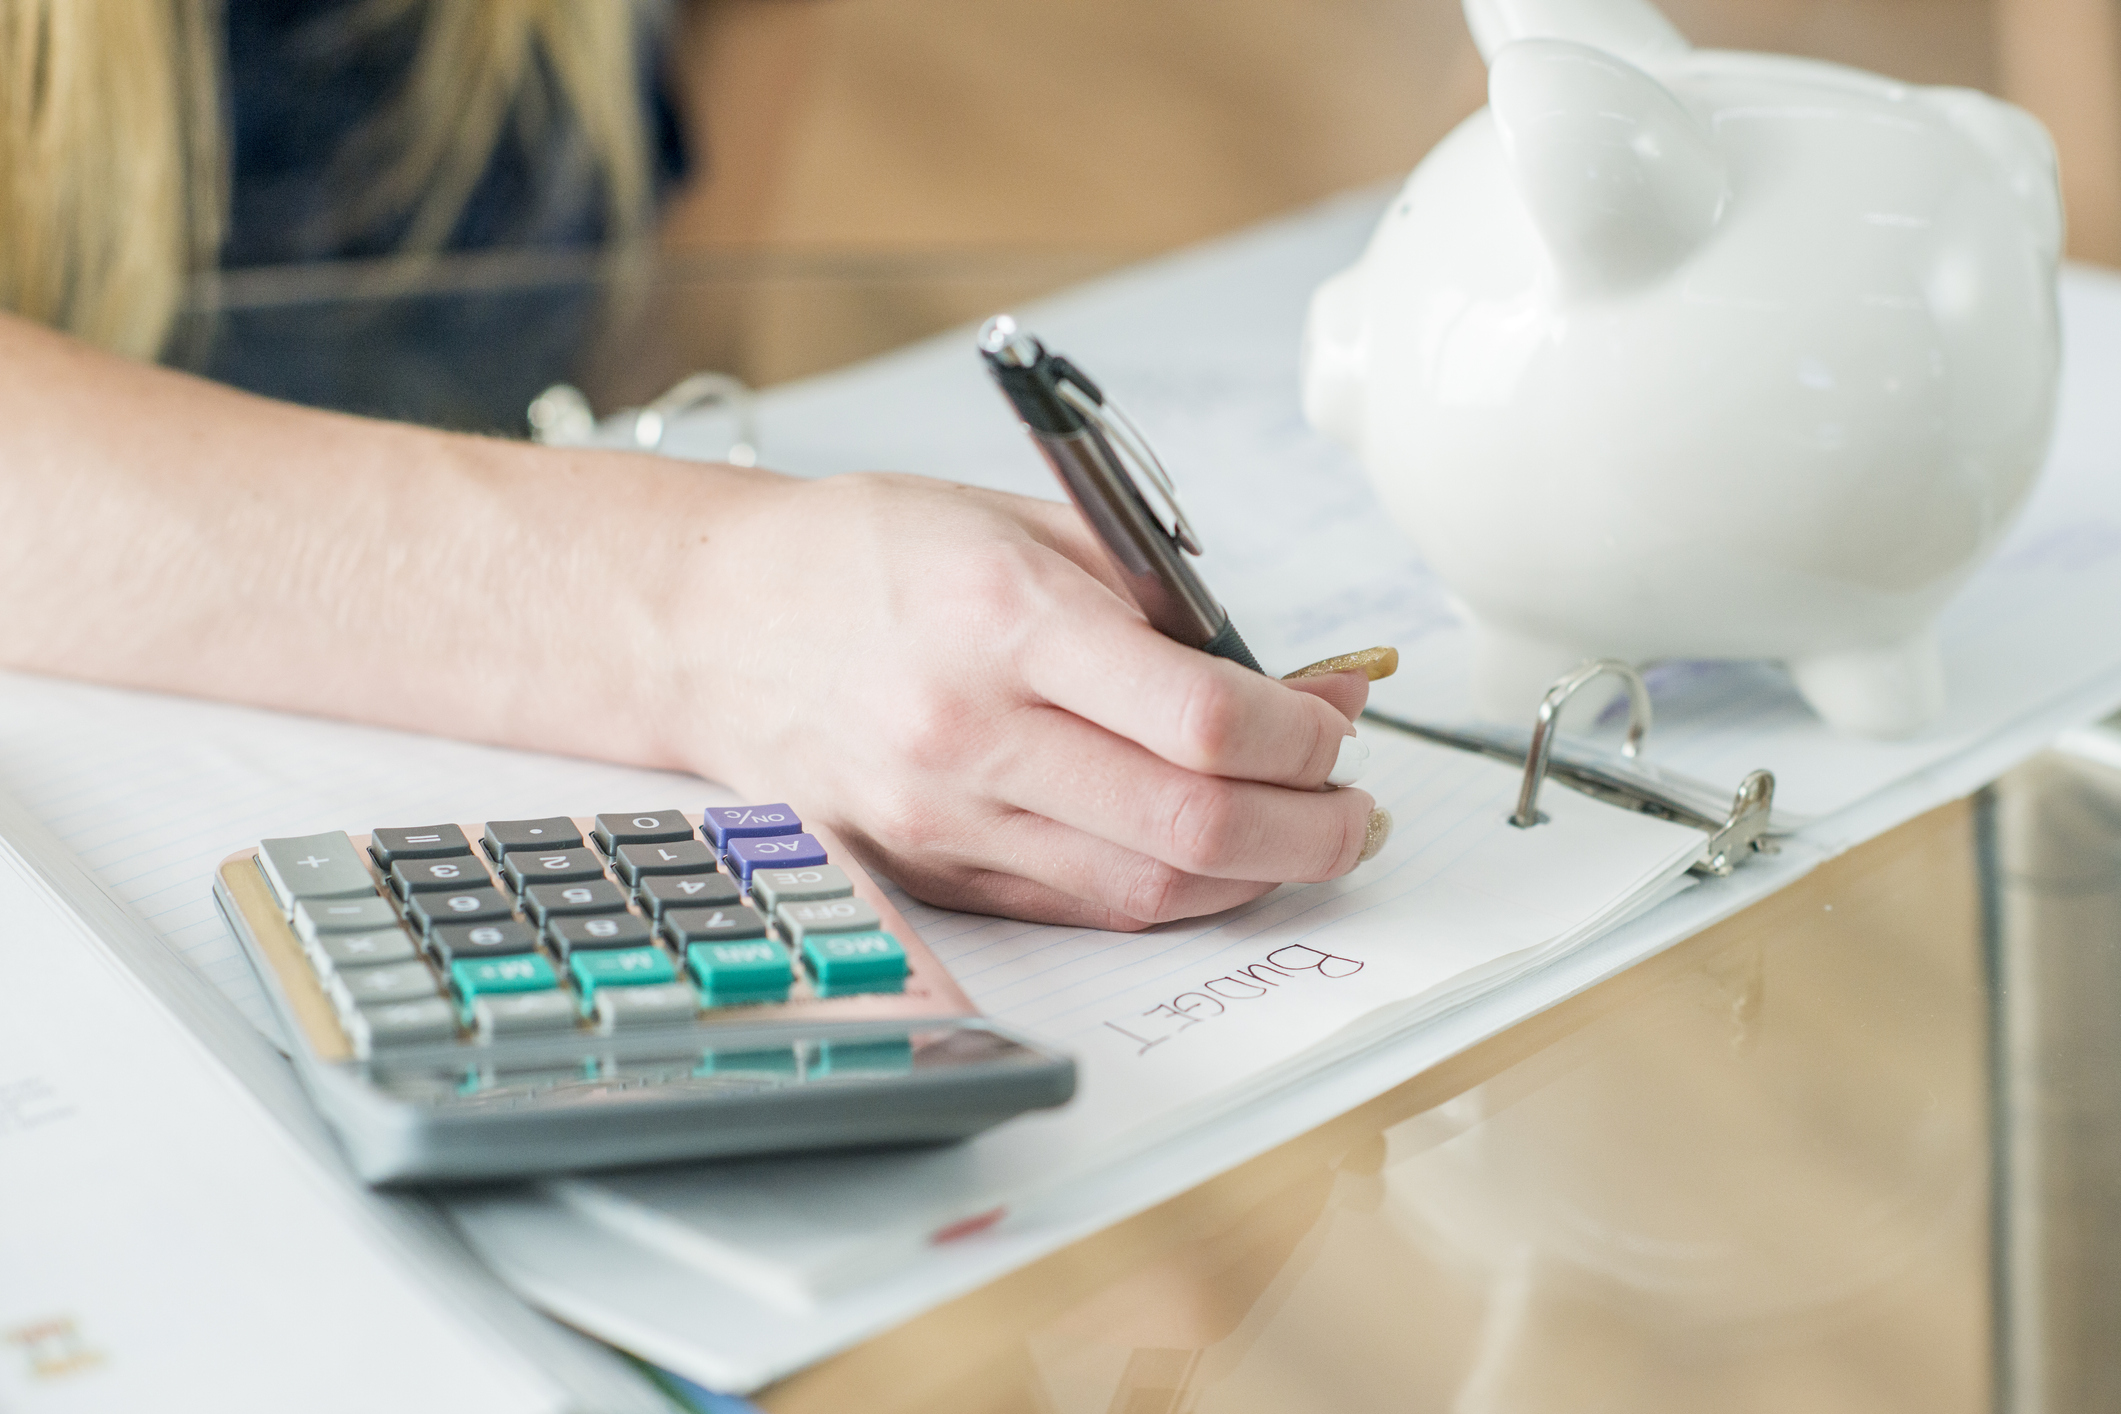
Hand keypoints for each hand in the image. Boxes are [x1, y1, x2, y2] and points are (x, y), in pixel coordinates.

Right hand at [678, 471, 1391, 928]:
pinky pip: (1081, 907)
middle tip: (1354, 809)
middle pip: (1191, 826)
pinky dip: (1169, 893)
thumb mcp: (1027, 528)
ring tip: (1304, 835)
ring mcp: (943, 818)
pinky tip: (1211, 859)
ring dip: (1255, 874)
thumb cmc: (871, 555)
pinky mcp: (929, 874)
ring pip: (1147, 890)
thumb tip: (1297, 685)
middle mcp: (970, 731)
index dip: (1302, 734)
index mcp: (1003, 618)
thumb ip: (1165, 607)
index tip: (1334, 721)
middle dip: (1311, 828)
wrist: (714, 625)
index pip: (1201, 717)